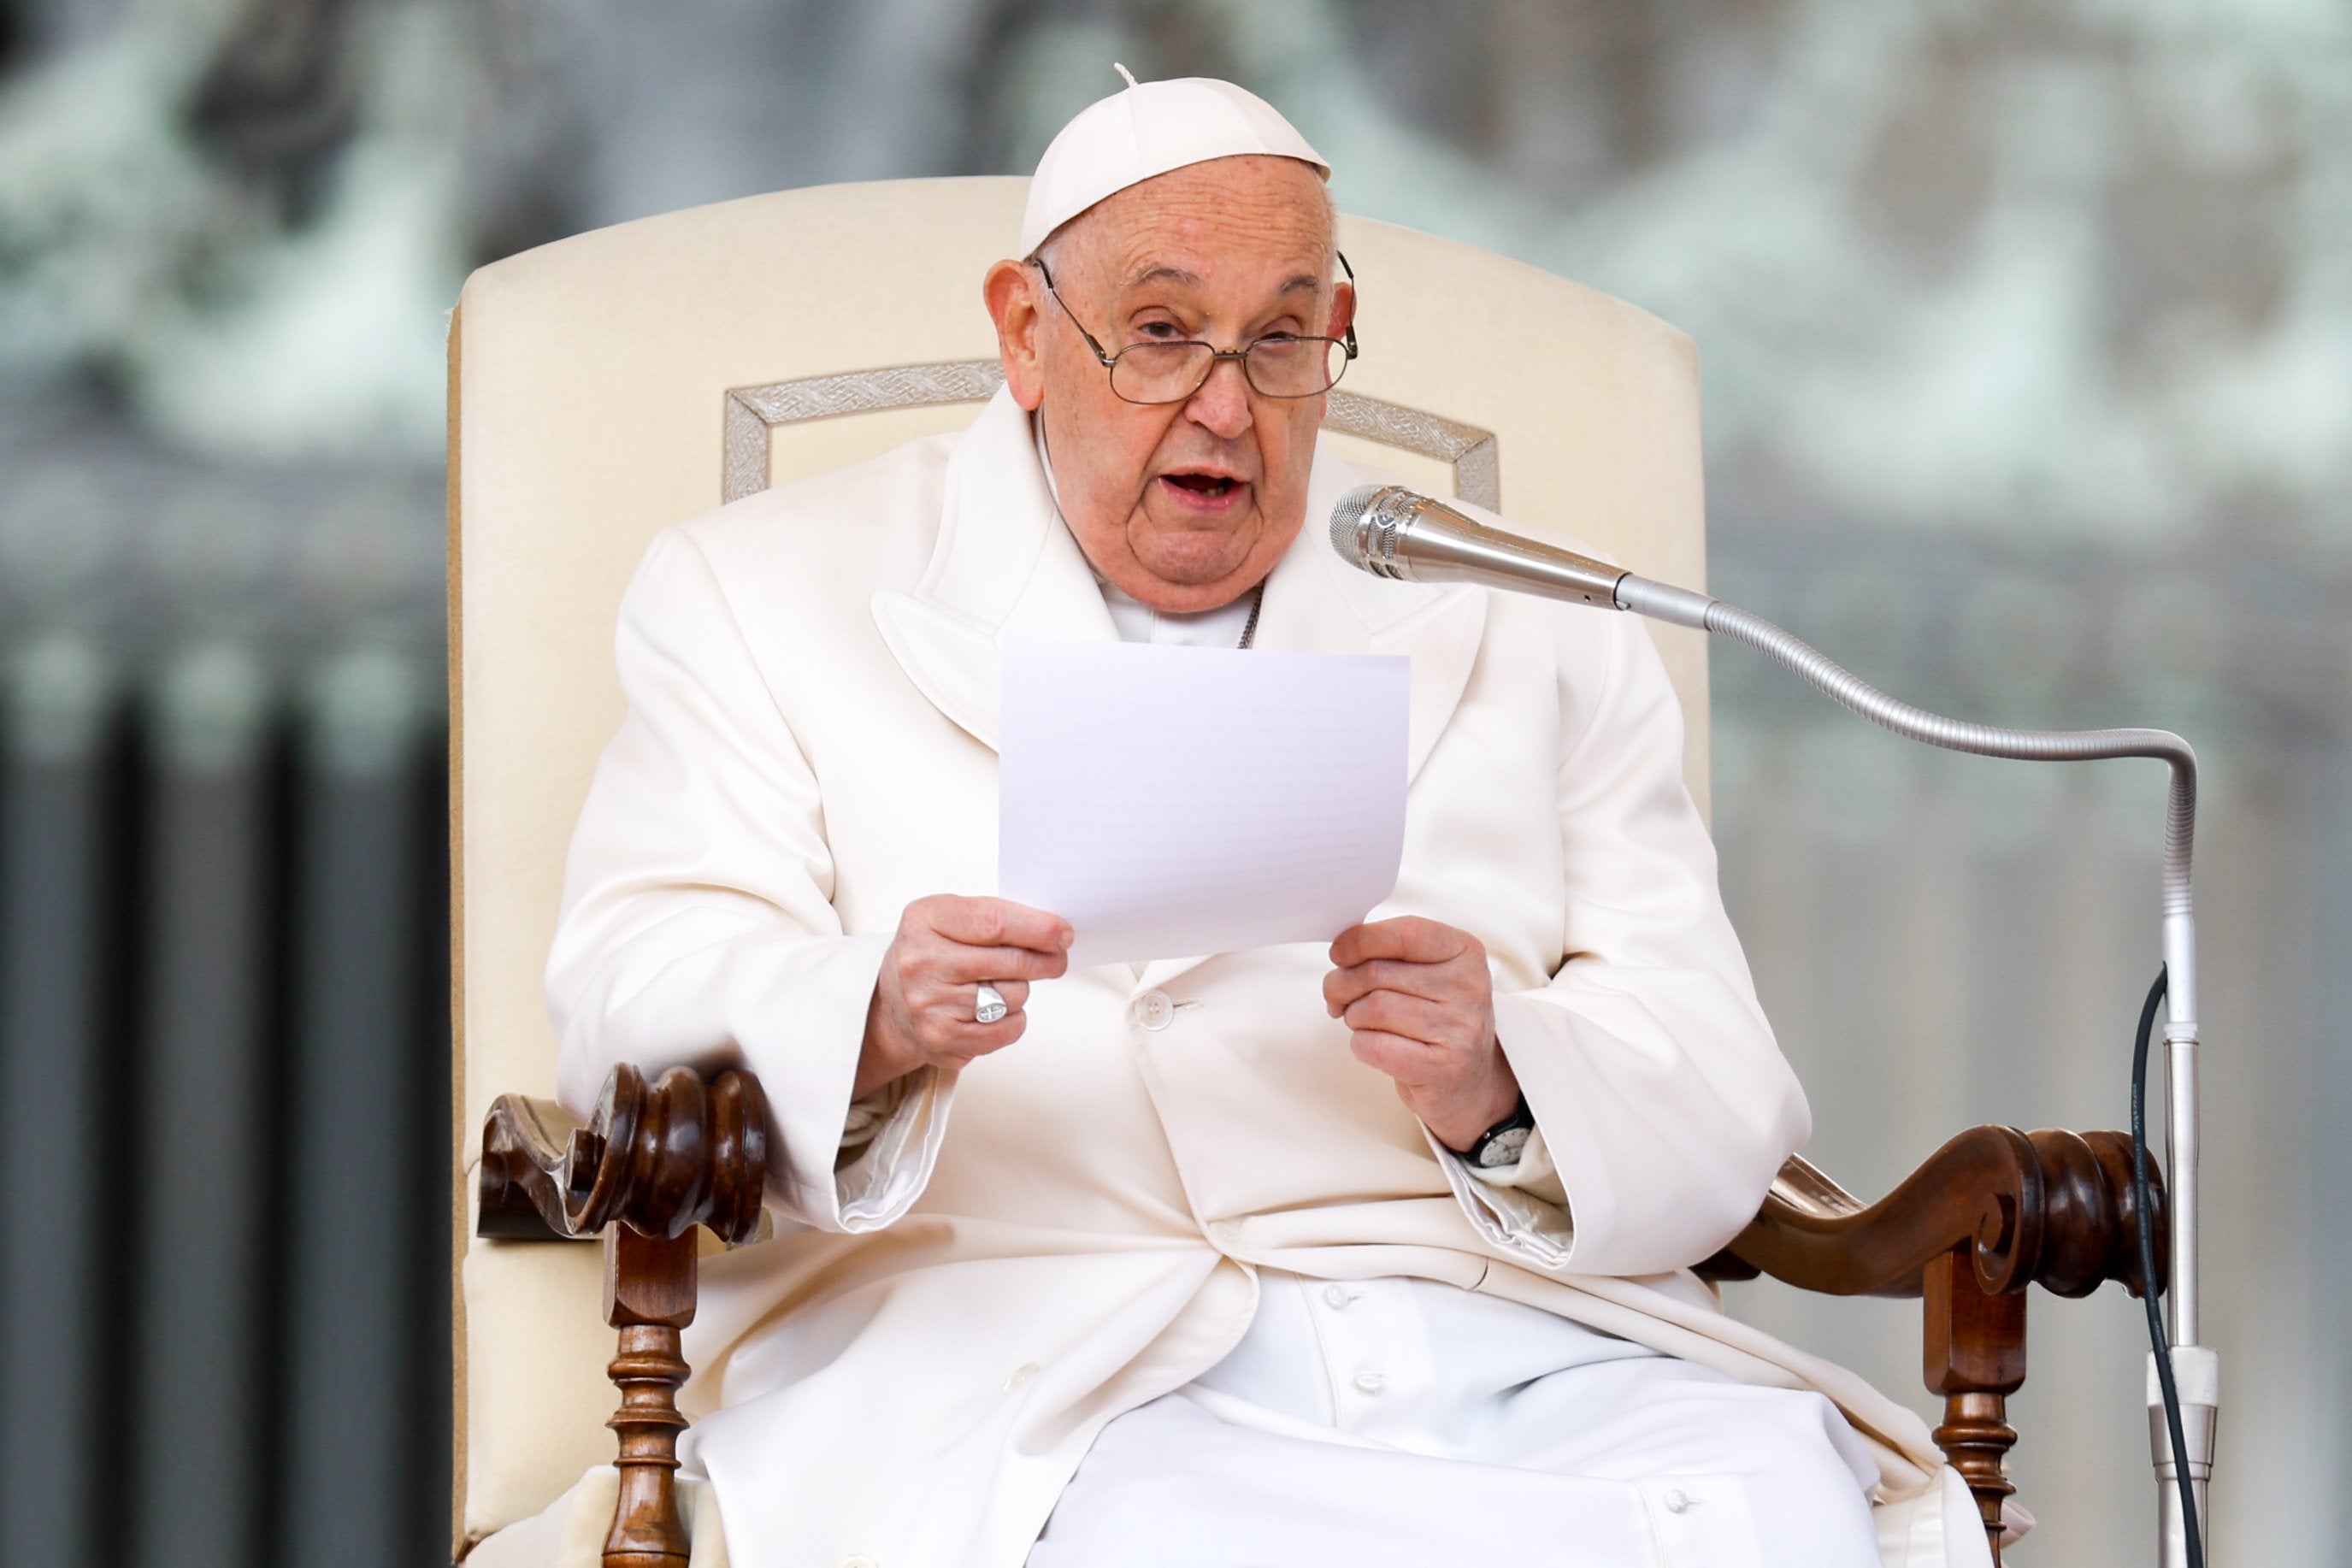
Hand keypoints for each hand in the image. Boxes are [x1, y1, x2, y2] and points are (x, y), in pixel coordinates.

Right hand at [857, 896, 1071, 1098]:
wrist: (890, 1009)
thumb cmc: (931, 956)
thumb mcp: (949, 919)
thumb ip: (995, 918)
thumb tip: (1053, 932)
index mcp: (925, 920)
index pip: (994, 922)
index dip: (1038, 928)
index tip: (1063, 933)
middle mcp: (922, 962)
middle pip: (1011, 961)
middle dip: (1045, 960)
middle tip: (1056, 959)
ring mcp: (930, 1004)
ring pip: (1014, 996)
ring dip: (1020, 990)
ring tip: (998, 985)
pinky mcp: (943, 1039)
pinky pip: (1007, 1029)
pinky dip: (1012, 1019)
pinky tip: (994, 1010)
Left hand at [1323, 916, 1519, 1152]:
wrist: (1470, 1082)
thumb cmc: (1438, 1019)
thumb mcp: (1429, 973)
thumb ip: (1391, 953)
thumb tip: (1341, 949)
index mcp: (1465, 953)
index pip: (1405, 933)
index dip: (1360, 940)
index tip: (1338, 954)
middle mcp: (1469, 989)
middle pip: (1378, 972)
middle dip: (1342, 984)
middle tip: (1337, 997)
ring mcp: (1459, 1030)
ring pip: (1373, 1009)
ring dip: (1352, 1016)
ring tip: (1360, 1021)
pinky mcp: (1441, 1068)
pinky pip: (1375, 1046)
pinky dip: (1360, 1044)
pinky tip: (1372, 1045)